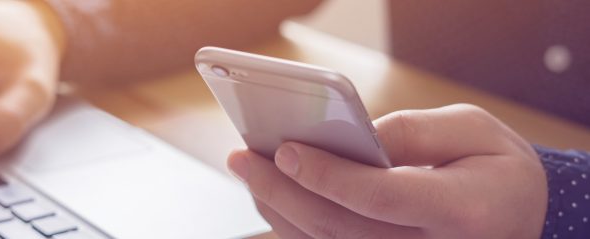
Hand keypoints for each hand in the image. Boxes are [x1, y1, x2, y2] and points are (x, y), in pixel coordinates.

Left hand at [228, 104, 547, 237]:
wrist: (512, 221)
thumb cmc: (494, 170)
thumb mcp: (476, 132)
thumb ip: (415, 131)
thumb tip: (352, 138)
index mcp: (463, 213)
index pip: (380, 199)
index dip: (328, 175)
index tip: (287, 150)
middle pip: (338, 227)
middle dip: (282, 190)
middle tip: (243, 157)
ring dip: (278, 209)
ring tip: (249, 170)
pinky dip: (292, 225)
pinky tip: (273, 195)